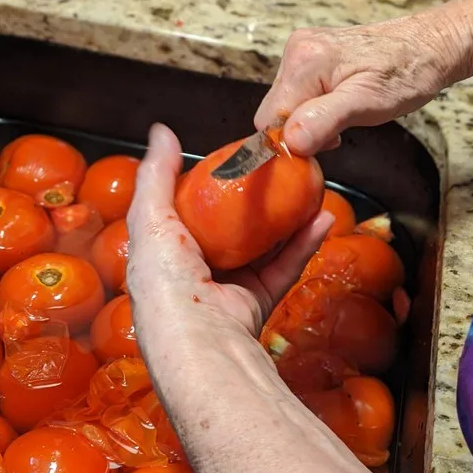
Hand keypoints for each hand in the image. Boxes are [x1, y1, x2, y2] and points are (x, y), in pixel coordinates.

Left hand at [126, 123, 332, 350]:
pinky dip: (304, 243)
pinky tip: (321, 217)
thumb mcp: (151, 218)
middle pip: (228, 227)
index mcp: (162, 253)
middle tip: (277, 168)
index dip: (206, 183)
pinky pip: (285, 267)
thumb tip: (161, 130)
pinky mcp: (258, 302)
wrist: (201, 342)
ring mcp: (228, 287)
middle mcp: (194, 270)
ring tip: (306, 186)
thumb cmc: (166, 281)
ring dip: (286, 217)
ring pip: (262, 245)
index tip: (233, 157)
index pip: (184, 211)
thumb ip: (156, 174)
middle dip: (253, 199)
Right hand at [255, 13, 467, 155]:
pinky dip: (315, 109)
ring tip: (346, 116)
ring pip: (286, 105)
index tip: (323, 144)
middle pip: (274, 112)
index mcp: (304, 61)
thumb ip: (324, 120)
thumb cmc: (408, 73)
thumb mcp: (368, 103)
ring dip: (310, 121)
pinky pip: (298, 94)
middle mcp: (296, 50)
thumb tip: (290, 142)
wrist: (431, 45)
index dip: (290, 141)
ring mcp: (303, 50)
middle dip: (301, 131)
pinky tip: (341, 107)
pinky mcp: (312, 55)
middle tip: (340, 130)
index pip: (269, 119)